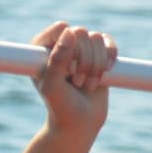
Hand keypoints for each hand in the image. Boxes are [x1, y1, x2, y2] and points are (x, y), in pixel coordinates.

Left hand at [30, 21, 114, 146]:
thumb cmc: (61, 106)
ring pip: (96, 38)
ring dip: (95, 65)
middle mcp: (60, 45)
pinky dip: (110, 58)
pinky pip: (109, 43)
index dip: (68, 49)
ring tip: (86, 84)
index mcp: (41, 49)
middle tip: (76, 82)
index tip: (65, 72)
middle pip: (81, 32)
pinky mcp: (98, 53)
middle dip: (84, 61)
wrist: (80, 122)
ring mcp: (80, 48)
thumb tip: (68, 30)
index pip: (59, 29)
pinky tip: (104, 73)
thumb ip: (57, 59)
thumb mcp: (53, 86)